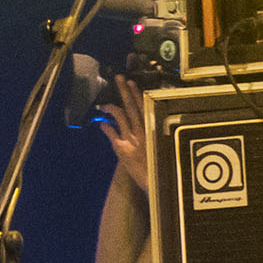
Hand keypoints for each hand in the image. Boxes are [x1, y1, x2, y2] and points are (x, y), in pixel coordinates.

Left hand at [96, 75, 148, 191]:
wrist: (159, 184)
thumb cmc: (160, 167)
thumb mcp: (159, 147)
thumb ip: (150, 135)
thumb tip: (144, 125)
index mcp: (154, 129)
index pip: (146, 107)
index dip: (138, 94)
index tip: (133, 83)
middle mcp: (144, 132)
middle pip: (133, 107)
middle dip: (125, 92)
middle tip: (120, 78)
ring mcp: (133, 139)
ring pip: (122, 117)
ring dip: (113, 107)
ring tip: (105, 101)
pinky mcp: (123, 150)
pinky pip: (112, 134)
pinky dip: (106, 128)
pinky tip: (101, 123)